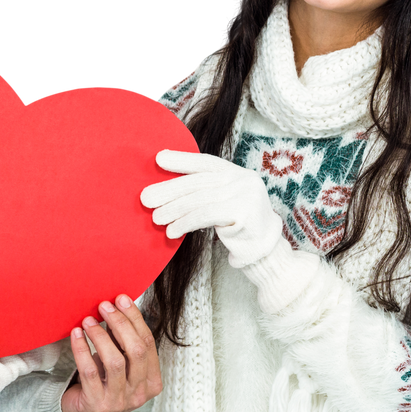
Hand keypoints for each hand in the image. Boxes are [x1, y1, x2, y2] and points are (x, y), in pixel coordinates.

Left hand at [60, 294, 161, 411]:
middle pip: (136, 351)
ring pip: (114, 361)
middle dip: (120, 323)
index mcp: (151, 381)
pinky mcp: (96, 403)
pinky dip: (82, 349)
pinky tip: (76, 334)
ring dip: (100, 335)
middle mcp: (139, 393)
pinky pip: (89, 372)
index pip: (148, 343)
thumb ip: (123, 341)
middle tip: (104, 306)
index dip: (135, 318)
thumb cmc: (106, 382)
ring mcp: (119, 401)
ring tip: (87, 320)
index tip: (121, 299)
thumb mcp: (122, 363)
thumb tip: (117, 306)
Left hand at [141, 149, 282, 267]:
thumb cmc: (237, 227)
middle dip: (169, 189)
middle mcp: (244, 179)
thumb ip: (203, 191)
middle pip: (199, 182)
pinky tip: (172, 231)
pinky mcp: (243, 213)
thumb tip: (163, 190)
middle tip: (146, 198)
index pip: (206, 162)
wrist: (264, 253)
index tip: (159, 159)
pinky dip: (185, 222)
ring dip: (173, 209)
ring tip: (156, 218)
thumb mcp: (222, 203)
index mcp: (238, 173)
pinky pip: (206, 215)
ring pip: (199, 199)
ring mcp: (246, 195)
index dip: (182, 160)